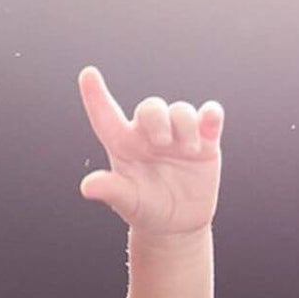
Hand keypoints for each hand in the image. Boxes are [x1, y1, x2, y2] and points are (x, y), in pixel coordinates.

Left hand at [77, 66, 223, 234]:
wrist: (177, 224)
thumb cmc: (144, 209)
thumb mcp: (126, 202)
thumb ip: (110, 190)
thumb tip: (87, 187)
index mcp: (123, 145)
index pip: (105, 116)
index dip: (95, 95)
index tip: (87, 74)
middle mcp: (149, 135)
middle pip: (150, 107)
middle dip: (156, 117)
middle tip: (162, 142)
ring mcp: (178, 135)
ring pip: (180, 110)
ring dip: (184, 124)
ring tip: (188, 150)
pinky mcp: (205, 141)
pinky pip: (210, 116)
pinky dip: (211, 114)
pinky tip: (210, 121)